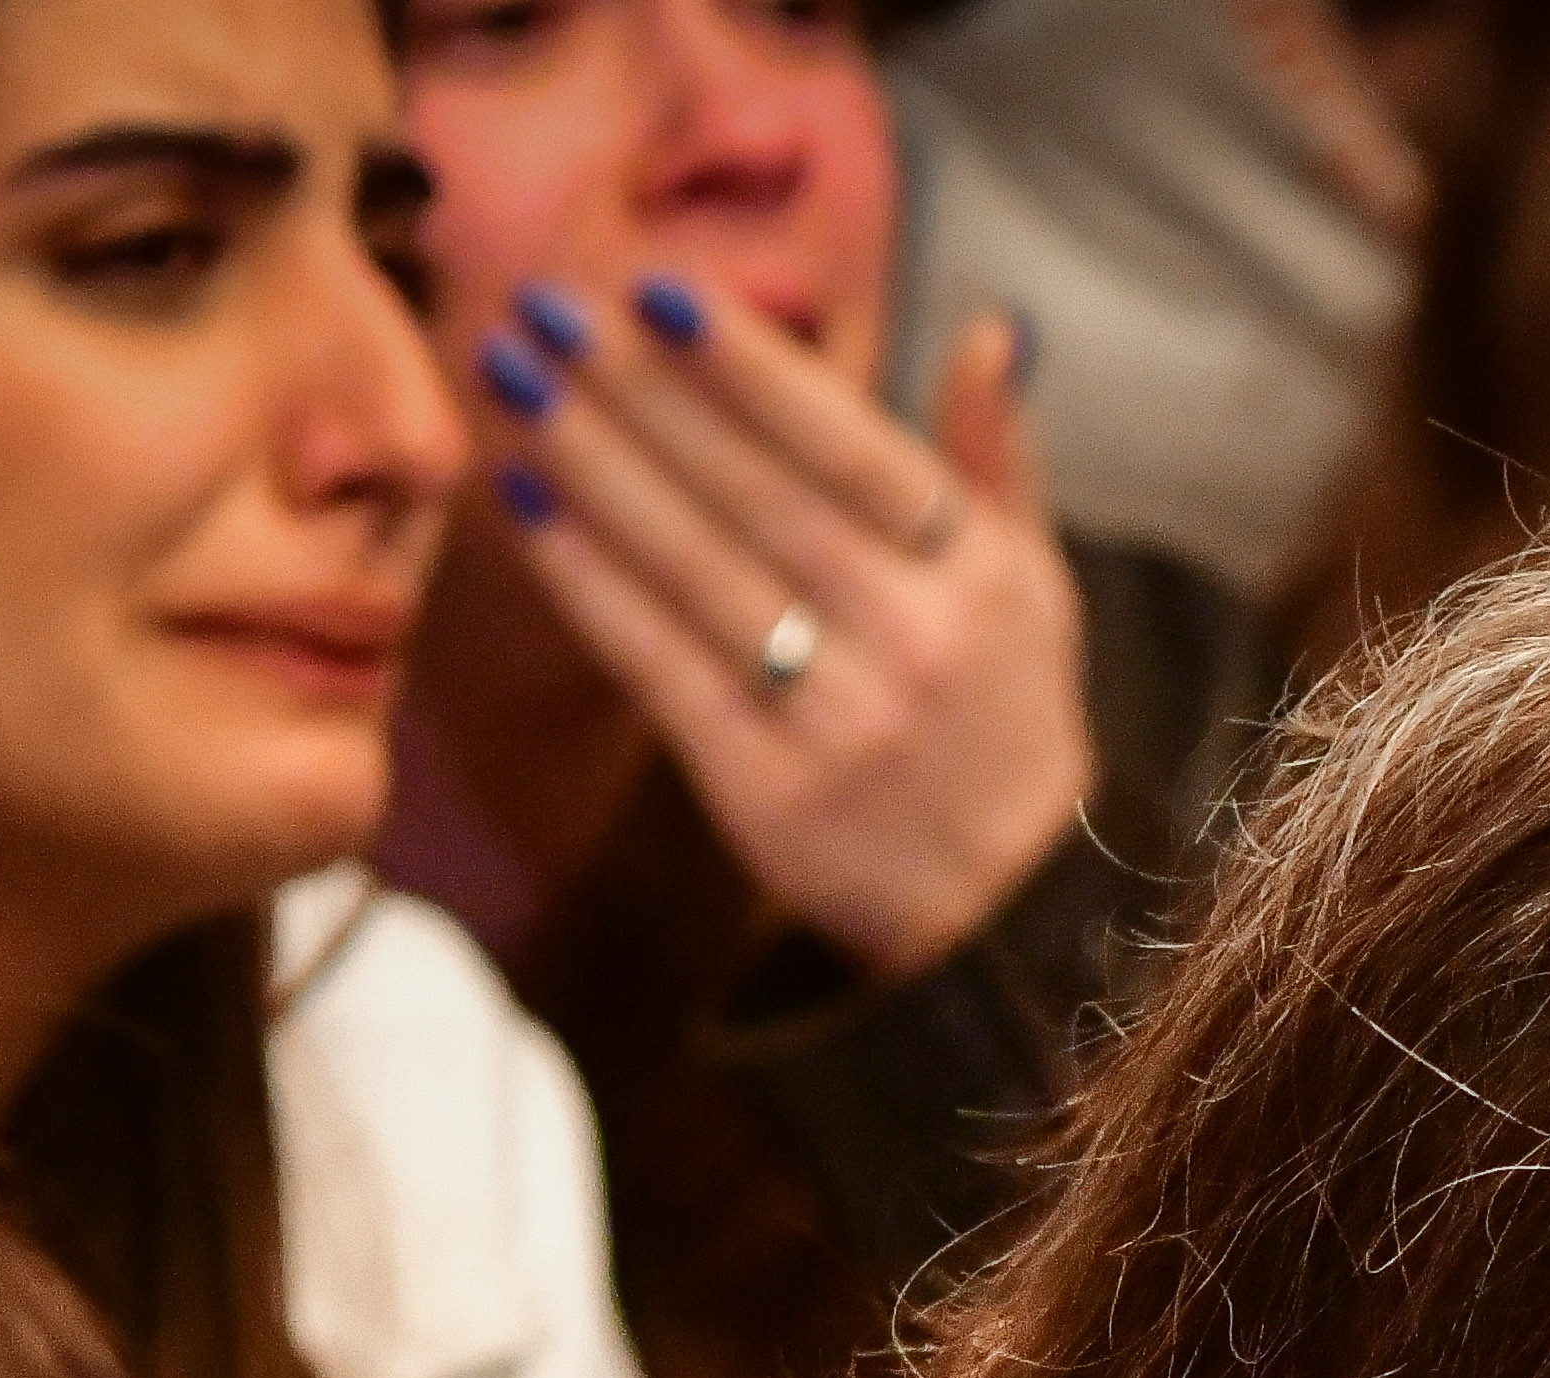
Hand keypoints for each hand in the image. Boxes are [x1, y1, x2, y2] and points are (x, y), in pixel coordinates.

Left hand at [477, 279, 1089, 979]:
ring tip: (512, 387)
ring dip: (592, 469)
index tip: (655, 290)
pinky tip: (526, 509)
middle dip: (640, 393)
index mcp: (973, 573)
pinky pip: (661, 668)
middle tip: (543, 310)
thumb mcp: (1037, 585)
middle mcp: (909, 638)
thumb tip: (987, 322)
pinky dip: (590, 585)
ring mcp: (835, 720)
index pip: (846, 445)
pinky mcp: (765, 794)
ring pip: (693, 570)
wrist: (1009, 915)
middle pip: (752, 494)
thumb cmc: (1010, 722)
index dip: (747, 368)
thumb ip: (999, 453)